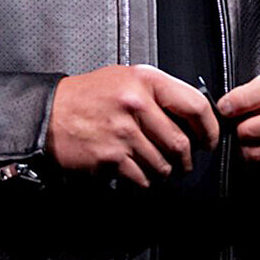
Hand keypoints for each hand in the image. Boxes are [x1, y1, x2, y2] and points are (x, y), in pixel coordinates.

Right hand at [46, 64, 218, 186]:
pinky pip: (142, 178)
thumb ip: (158, 92)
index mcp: (144, 80)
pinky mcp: (111, 157)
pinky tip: (135, 170)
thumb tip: (193, 115)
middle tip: (182, 161)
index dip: (210, 128)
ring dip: (164, 172)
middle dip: (186, 159)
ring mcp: (123, 132)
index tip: (209, 140)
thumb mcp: (125, 78)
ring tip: (155, 165)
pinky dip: (143, 181)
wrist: (50, 114)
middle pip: (181, 143)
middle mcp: (135, 104)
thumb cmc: (88, 96)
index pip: (195, 105)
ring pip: (164, 165)